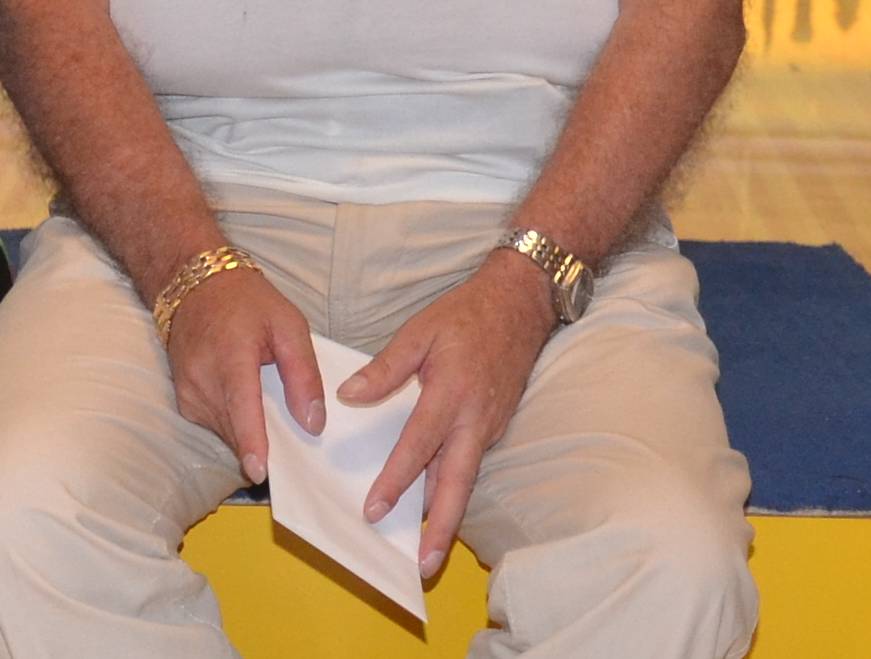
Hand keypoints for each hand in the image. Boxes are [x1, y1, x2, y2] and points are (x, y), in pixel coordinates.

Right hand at [165, 265, 324, 484]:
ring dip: (249, 432)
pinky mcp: (184, 400)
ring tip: (267, 407)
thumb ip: (304, 375)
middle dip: (263, 442)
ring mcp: (188, 390)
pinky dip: (235, 423)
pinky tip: (246, 402)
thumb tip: (313, 423)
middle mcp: (202, 375)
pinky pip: (215, 425)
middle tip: (291, 441)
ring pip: (226, 431)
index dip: (251, 441)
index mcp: (231, 353)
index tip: (259, 471)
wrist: (196, 285)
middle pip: (236, 427)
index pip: (241, 405)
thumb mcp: (290, 325)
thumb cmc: (248, 302)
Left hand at [339, 258, 556, 576]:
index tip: (374, 509)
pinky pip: (470, 467)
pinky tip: (434, 509)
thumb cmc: (466, 315)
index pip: (418, 446)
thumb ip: (385, 367)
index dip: (396, 480)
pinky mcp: (494, 429)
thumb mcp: (420, 330)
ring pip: (464, 481)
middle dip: (440, 527)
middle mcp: (474, 419)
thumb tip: (349, 396)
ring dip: (448, 518)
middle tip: (422, 564)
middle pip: (456, 484)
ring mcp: (488, 427)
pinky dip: (453, 492)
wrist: (521, 305)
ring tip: (428, 554)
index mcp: (451, 393)